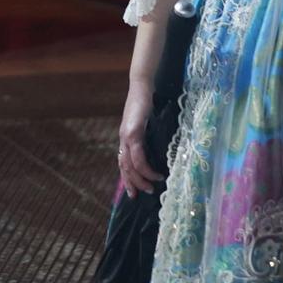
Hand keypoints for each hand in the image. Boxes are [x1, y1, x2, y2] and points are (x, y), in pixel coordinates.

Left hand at [116, 81, 163, 197]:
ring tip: (152, 187)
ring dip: (140, 179)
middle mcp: (123, 139)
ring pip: (130, 165)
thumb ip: (149, 137)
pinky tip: (155, 174)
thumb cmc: (147, 104)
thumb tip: (159, 151)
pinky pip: (137, 155)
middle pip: (124, 167)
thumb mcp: (148, 124)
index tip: (133, 192)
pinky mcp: (133, 132)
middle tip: (141, 195)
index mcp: (126, 138)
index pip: (123, 163)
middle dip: (132, 183)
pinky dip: (146, 167)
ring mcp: (126, 136)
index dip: (127, 178)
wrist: (142, 87)